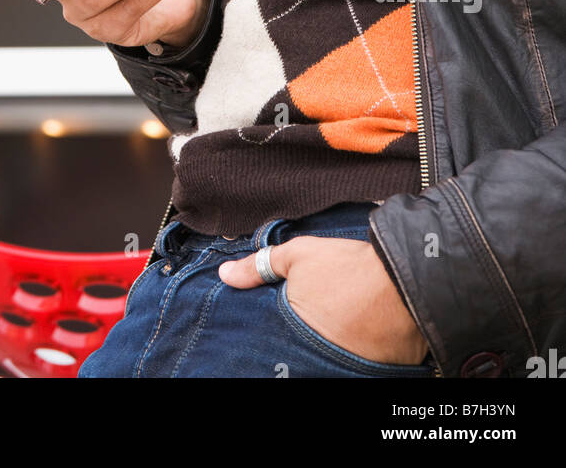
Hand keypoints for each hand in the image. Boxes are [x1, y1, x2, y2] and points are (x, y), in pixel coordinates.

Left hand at [218, 236, 430, 365]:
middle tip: (298, 337)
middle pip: (296, 359)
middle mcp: (317, 358)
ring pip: (324, 365)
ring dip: (321, 354)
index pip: (269, 347)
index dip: (267, 341)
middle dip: (292, 351)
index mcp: (294, 333)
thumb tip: (225, 274)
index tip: (268, 333)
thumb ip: (260, 266)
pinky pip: (355, 371)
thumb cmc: (349, 267)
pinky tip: (350, 344)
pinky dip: (349, 360)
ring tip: (327, 337)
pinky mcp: (374, 374)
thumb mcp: (299, 256)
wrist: (406, 279)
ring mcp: (346, 369)